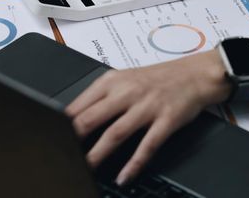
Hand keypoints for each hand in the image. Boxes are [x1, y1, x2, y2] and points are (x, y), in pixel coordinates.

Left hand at [65, 49, 231, 185]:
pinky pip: (147, 145)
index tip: (52, 137)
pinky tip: (124, 175)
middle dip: (74, 139)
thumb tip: (73, 117)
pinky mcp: (166, 119)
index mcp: (112, 81)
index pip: (80, 104)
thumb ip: (100, 96)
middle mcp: (127, 92)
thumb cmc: (157, 79)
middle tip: (62, 154)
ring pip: (115, 133)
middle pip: (92, 117)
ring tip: (85, 168)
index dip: (63, 124)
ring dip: (98, 153)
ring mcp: (147, 106)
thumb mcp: (124, 79)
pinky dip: (134, 163)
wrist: (195, 74)